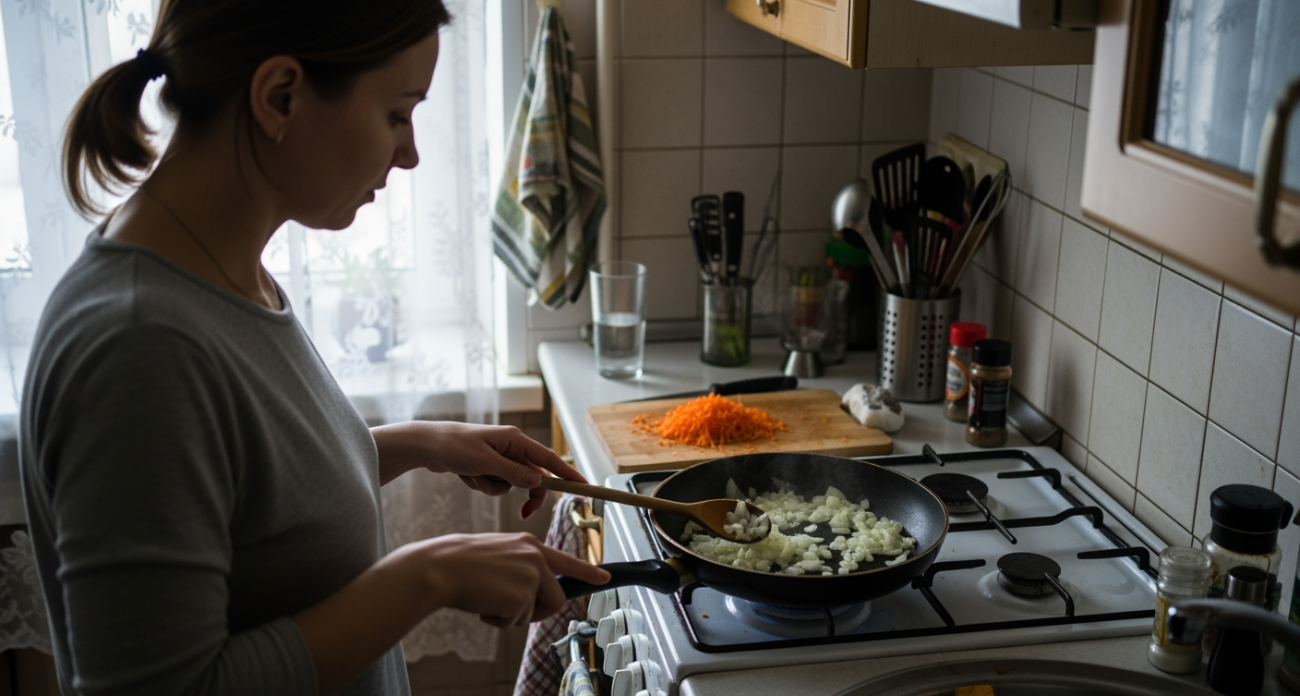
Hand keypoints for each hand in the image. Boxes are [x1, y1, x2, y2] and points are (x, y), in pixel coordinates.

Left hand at [403, 422, 582, 517]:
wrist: (427, 446)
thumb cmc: (454, 447)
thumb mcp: (484, 462)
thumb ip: (512, 473)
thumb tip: (538, 482)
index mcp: (515, 440)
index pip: (548, 459)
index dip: (567, 473)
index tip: (584, 486)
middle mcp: (511, 447)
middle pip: (531, 478)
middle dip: (525, 494)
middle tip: (525, 513)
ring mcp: (499, 457)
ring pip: (510, 485)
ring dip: (492, 487)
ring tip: (472, 475)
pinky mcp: (488, 466)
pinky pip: (494, 485)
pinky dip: (481, 485)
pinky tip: (466, 475)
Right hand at [410, 532, 609, 627]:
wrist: (441, 568)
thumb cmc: (461, 563)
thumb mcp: (499, 556)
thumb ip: (521, 568)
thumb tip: (532, 593)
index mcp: (529, 545)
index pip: (566, 560)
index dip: (588, 572)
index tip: (605, 578)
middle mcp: (535, 557)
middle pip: (557, 598)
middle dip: (537, 611)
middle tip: (508, 610)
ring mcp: (530, 576)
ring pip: (535, 613)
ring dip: (513, 615)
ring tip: (488, 599)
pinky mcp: (521, 596)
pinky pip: (516, 622)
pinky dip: (499, 620)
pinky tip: (484, 605)